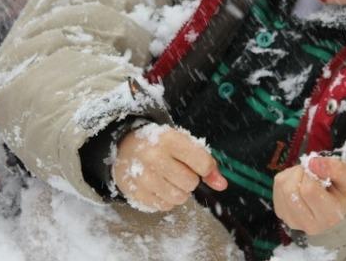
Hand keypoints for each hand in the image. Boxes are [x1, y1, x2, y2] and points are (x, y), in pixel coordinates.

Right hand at [112, 124, 227, 211]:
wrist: (123, 147)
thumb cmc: (159, 144)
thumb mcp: (182, 143)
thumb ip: (205, 161)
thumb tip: (221, 184)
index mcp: (168, 139)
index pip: (202, 162)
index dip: (205, 168)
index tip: (198, 165)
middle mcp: (154, 157)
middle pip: (191, 182)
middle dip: (189, 179)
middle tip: (177, 169)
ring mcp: (143, 177)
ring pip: (179, 197)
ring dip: (179, 191)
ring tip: (168, 178)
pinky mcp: (136, 193)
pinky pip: (165, 206)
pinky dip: (166, 199)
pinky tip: (158, 186)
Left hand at [273, 156, 345, 235]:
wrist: (336, 205)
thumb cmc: (342, 190)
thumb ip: (335, 168)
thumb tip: (312, 163)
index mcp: (329, 217)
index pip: (309, 190)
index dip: (311, 174)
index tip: (318, 171)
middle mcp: (310, 224)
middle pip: (291, 191)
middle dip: (299, 174)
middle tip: (310, 172)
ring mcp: (293, 221)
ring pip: (282, 188)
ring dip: (292, 175)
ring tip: (305, 177)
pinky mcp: (282, 213)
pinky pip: (277, 188)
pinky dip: (286, 179)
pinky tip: (298, 183)